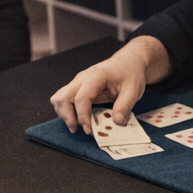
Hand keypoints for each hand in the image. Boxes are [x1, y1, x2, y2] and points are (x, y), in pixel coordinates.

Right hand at [49, 36, 171, 134]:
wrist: (128, 62)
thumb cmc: (130, 73)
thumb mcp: (133, 90)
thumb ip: (125, 106)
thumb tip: (117, 122)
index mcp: (96, 76)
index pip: (82, 97)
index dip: (83, 116)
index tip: (89, 130)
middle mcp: (82, 78)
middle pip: (63, 97)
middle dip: (67, 116)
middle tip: (78, 129)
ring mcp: (78, 82)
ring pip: (59, 98)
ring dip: (64, 114)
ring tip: (76, 126)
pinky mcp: (77, 87)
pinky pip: (64, 99)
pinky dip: (66, 110)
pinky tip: (76, 118)